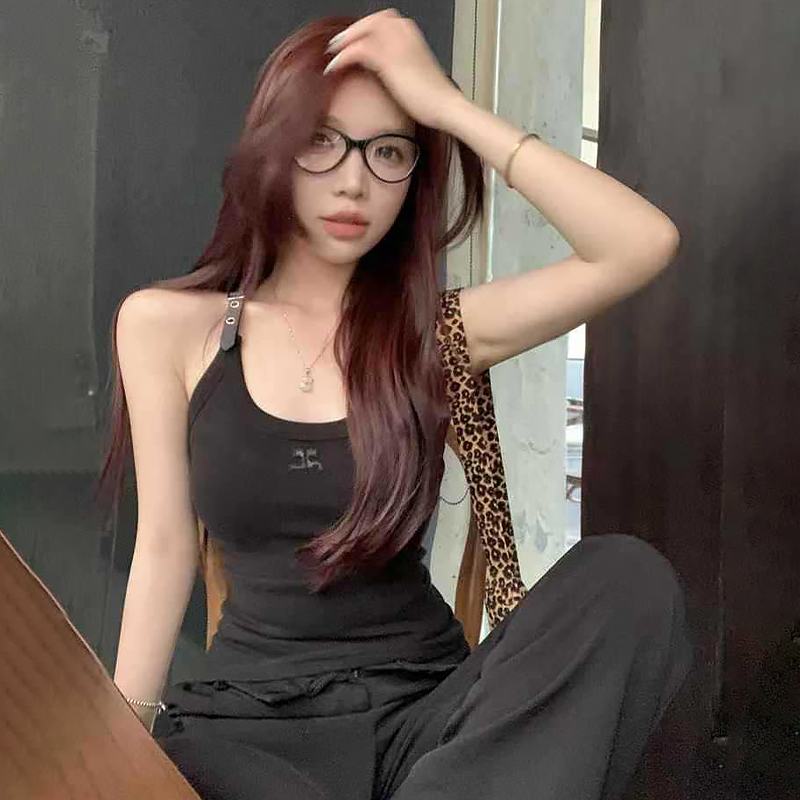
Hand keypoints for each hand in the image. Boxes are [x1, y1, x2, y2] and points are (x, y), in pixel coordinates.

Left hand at [323, 8, 463, 129]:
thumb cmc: (433, 96)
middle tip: (336, 44)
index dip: (363, 29)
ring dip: (344, 43)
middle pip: (369, 22)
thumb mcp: (413, 72)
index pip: (380, 21)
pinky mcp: (388, 58)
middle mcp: (403, 31)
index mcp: (411, 32)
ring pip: (361, 32)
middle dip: (351, 32)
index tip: (351, 40)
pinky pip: (357, 50)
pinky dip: (343, 57)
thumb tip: (381, 67)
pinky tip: (335, 66)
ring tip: (332, 54)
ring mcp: (396, 42)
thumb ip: (398, 63)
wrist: (445, 106)